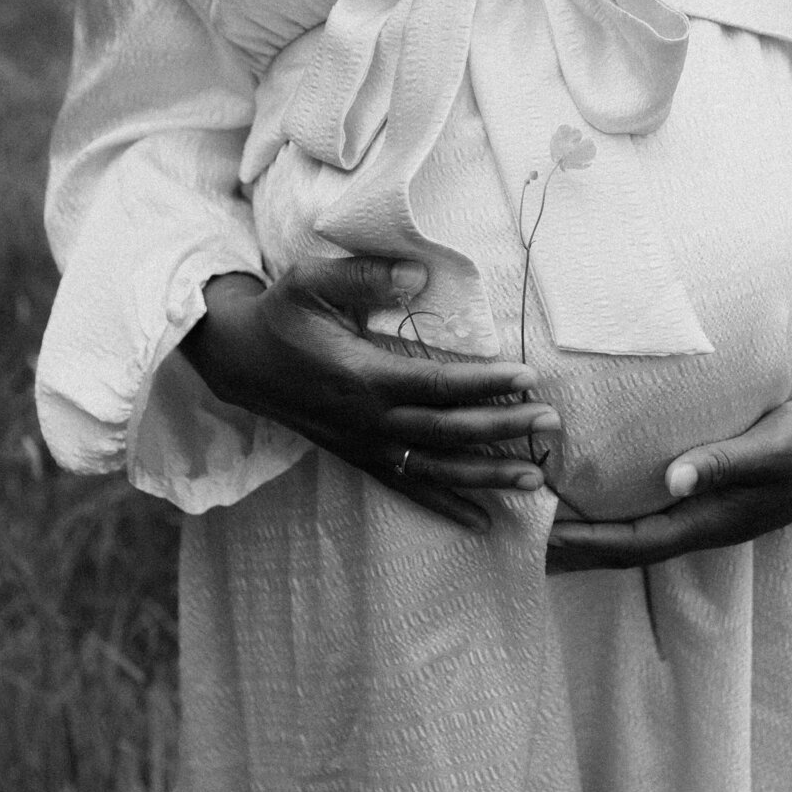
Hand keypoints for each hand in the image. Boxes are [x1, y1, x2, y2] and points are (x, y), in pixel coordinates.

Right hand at [180, 258, 559, 532]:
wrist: (238, 360)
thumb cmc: (281, 315)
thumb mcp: (309, 282)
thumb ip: (363, 277)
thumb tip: (418, 272)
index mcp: (364, 376)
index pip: (438, 383)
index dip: (485, 382)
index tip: (528, 377)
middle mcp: (370, 419)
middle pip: (449, 430)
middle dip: (503, 429)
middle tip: (552, 422)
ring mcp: (366, 445)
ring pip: (437, 468)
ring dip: (488, 475)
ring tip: (536, 478)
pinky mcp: (360, 457)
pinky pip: (409, 487)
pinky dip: (446, 504)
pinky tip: (482, 519)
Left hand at [545, 336, 791, 572]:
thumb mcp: (773, 446)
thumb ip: (724, 462)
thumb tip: (673, 480)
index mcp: (712, 522)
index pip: (630, 544)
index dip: (580, 544)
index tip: (532, 537)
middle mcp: (703, 521)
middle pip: (623, 544)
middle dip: (571, 544)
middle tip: (515, 531)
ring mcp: (708, 506)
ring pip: (634, 526)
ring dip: (588, 525)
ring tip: (539, 514)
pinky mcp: (712, 483)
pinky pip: (650, 503)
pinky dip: (614, 500)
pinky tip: (593, 482)